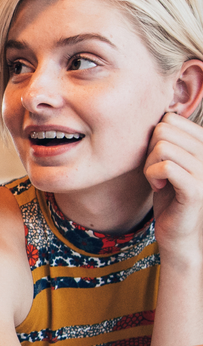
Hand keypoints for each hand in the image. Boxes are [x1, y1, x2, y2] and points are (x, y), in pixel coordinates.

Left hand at [146, 111, 202, 259]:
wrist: (176, 230)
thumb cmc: (168, 194)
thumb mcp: (166, 161)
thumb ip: (165, 140)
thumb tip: (155, 115)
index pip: (170, 119)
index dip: (154, 138)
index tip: (157, 158)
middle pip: (163, 130)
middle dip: (149, 151)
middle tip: (155, 171)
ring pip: (162, 148)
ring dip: (149, 165)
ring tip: (157, 180)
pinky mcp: (196, 188)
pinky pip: (165, 167)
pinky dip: (152, 176)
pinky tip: (158, 187)